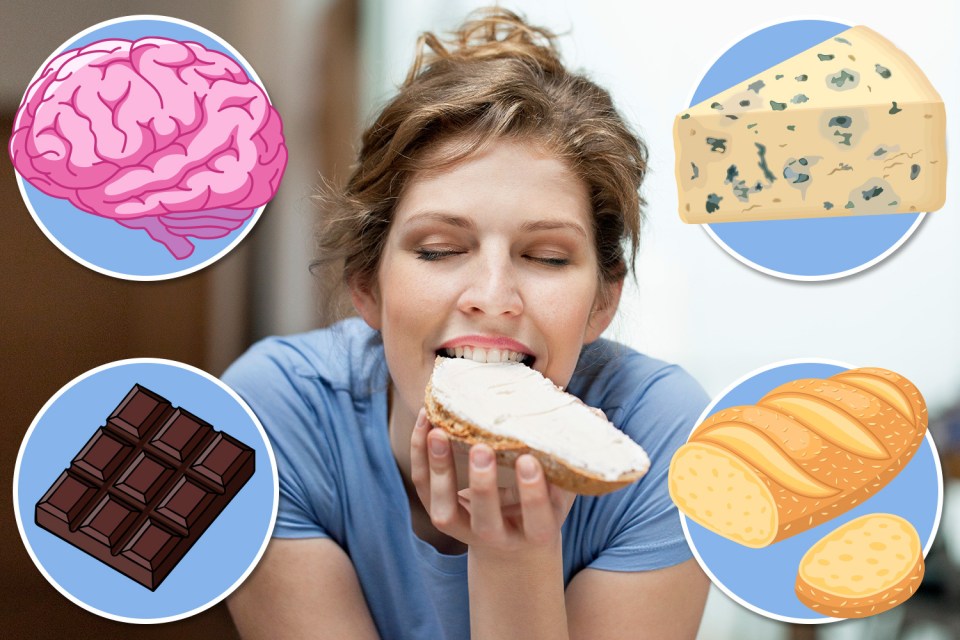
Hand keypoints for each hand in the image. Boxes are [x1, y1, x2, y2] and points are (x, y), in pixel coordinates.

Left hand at [410, 408, 574, 554]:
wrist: (512, 542)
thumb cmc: (542, 504)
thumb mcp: (563, 488)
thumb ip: (574, 456)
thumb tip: (596, 415)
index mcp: (536, 532)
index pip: (538, 521)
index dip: (533, 495)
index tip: (530, 461)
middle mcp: (498, 537)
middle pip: (486, 519)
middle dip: (483, 484)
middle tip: (482, 448)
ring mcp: (465, 529)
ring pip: (445, 508)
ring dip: (441, 469)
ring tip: (439, 431)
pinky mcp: (441, 512)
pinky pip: (423, 487)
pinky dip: (421, 456)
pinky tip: (426, 424)